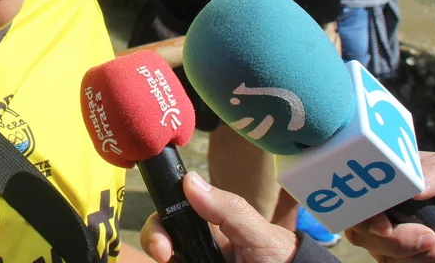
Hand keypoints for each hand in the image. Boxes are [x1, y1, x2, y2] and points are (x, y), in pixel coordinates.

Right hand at [140, 172, 297, 262]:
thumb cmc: (280, 256)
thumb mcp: (257, 231)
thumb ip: (227, 208)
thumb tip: (189, 180)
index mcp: (210, 225)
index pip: (173, 213)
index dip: (162, 220)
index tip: (162, 235)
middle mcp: (199, 245)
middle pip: (162, 238)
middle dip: (154, 240)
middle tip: (163, 254)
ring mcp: (198, 258)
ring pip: (167, 256)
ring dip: (162, 254)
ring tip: (170, 261)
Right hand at [346, 150, 434, 262]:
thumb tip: (414, 187)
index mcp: (382, 182)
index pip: (355, 200)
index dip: (363, 215)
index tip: (385, 226)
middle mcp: (380, 210)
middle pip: (363, 234)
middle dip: (398, 242)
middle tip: (431, 238)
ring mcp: (392, 237)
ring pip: (386, 257)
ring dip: (423, 257)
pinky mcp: (408, 257)